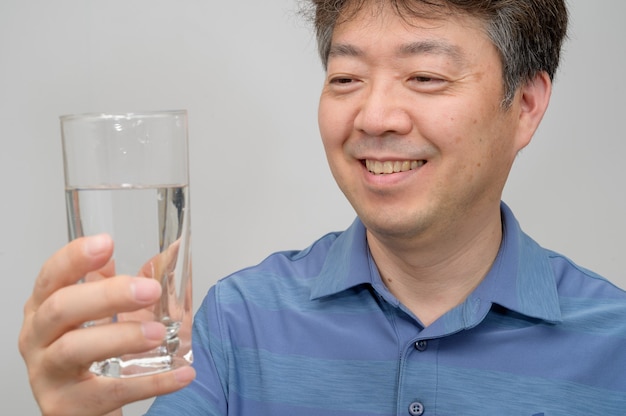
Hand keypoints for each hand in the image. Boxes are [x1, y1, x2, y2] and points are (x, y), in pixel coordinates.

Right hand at [18, 235, 195, 415]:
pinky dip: (151, 382)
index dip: (74, 258)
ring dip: (122, 337)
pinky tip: (181, 373)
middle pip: (61, 308)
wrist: (86, 408)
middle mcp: (37, 338)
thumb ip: (130, 283)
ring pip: (75, 349)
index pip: (51, 276)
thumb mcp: (105, 315)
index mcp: (45, 308)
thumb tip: (172, 252)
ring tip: (158, 333)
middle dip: (107, 295)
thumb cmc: (94, 354)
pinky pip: (111, 392)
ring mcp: (47, 374)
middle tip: (149, 290)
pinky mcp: (67, 406)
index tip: (106, 243)